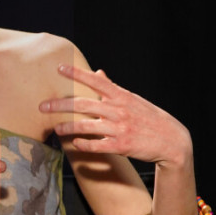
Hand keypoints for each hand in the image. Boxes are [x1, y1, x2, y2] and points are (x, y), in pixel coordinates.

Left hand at [39, 65, 192, 167]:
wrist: (173, 141)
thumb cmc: (150, 118)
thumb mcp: (133, 99)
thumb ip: (112, 88)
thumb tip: (98, 72)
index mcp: (121, 96)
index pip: (96, 81)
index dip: (77, 74)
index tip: (60, 68)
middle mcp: (119, 110)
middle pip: (84, 104)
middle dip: (60, 105)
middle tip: (43, 106)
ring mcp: (120, 128)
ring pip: (87, 125)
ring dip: (68, 126)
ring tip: (55, 128)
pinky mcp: (122, 145)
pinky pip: (97, 144)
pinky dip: (84, 143)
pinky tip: (75, 143)